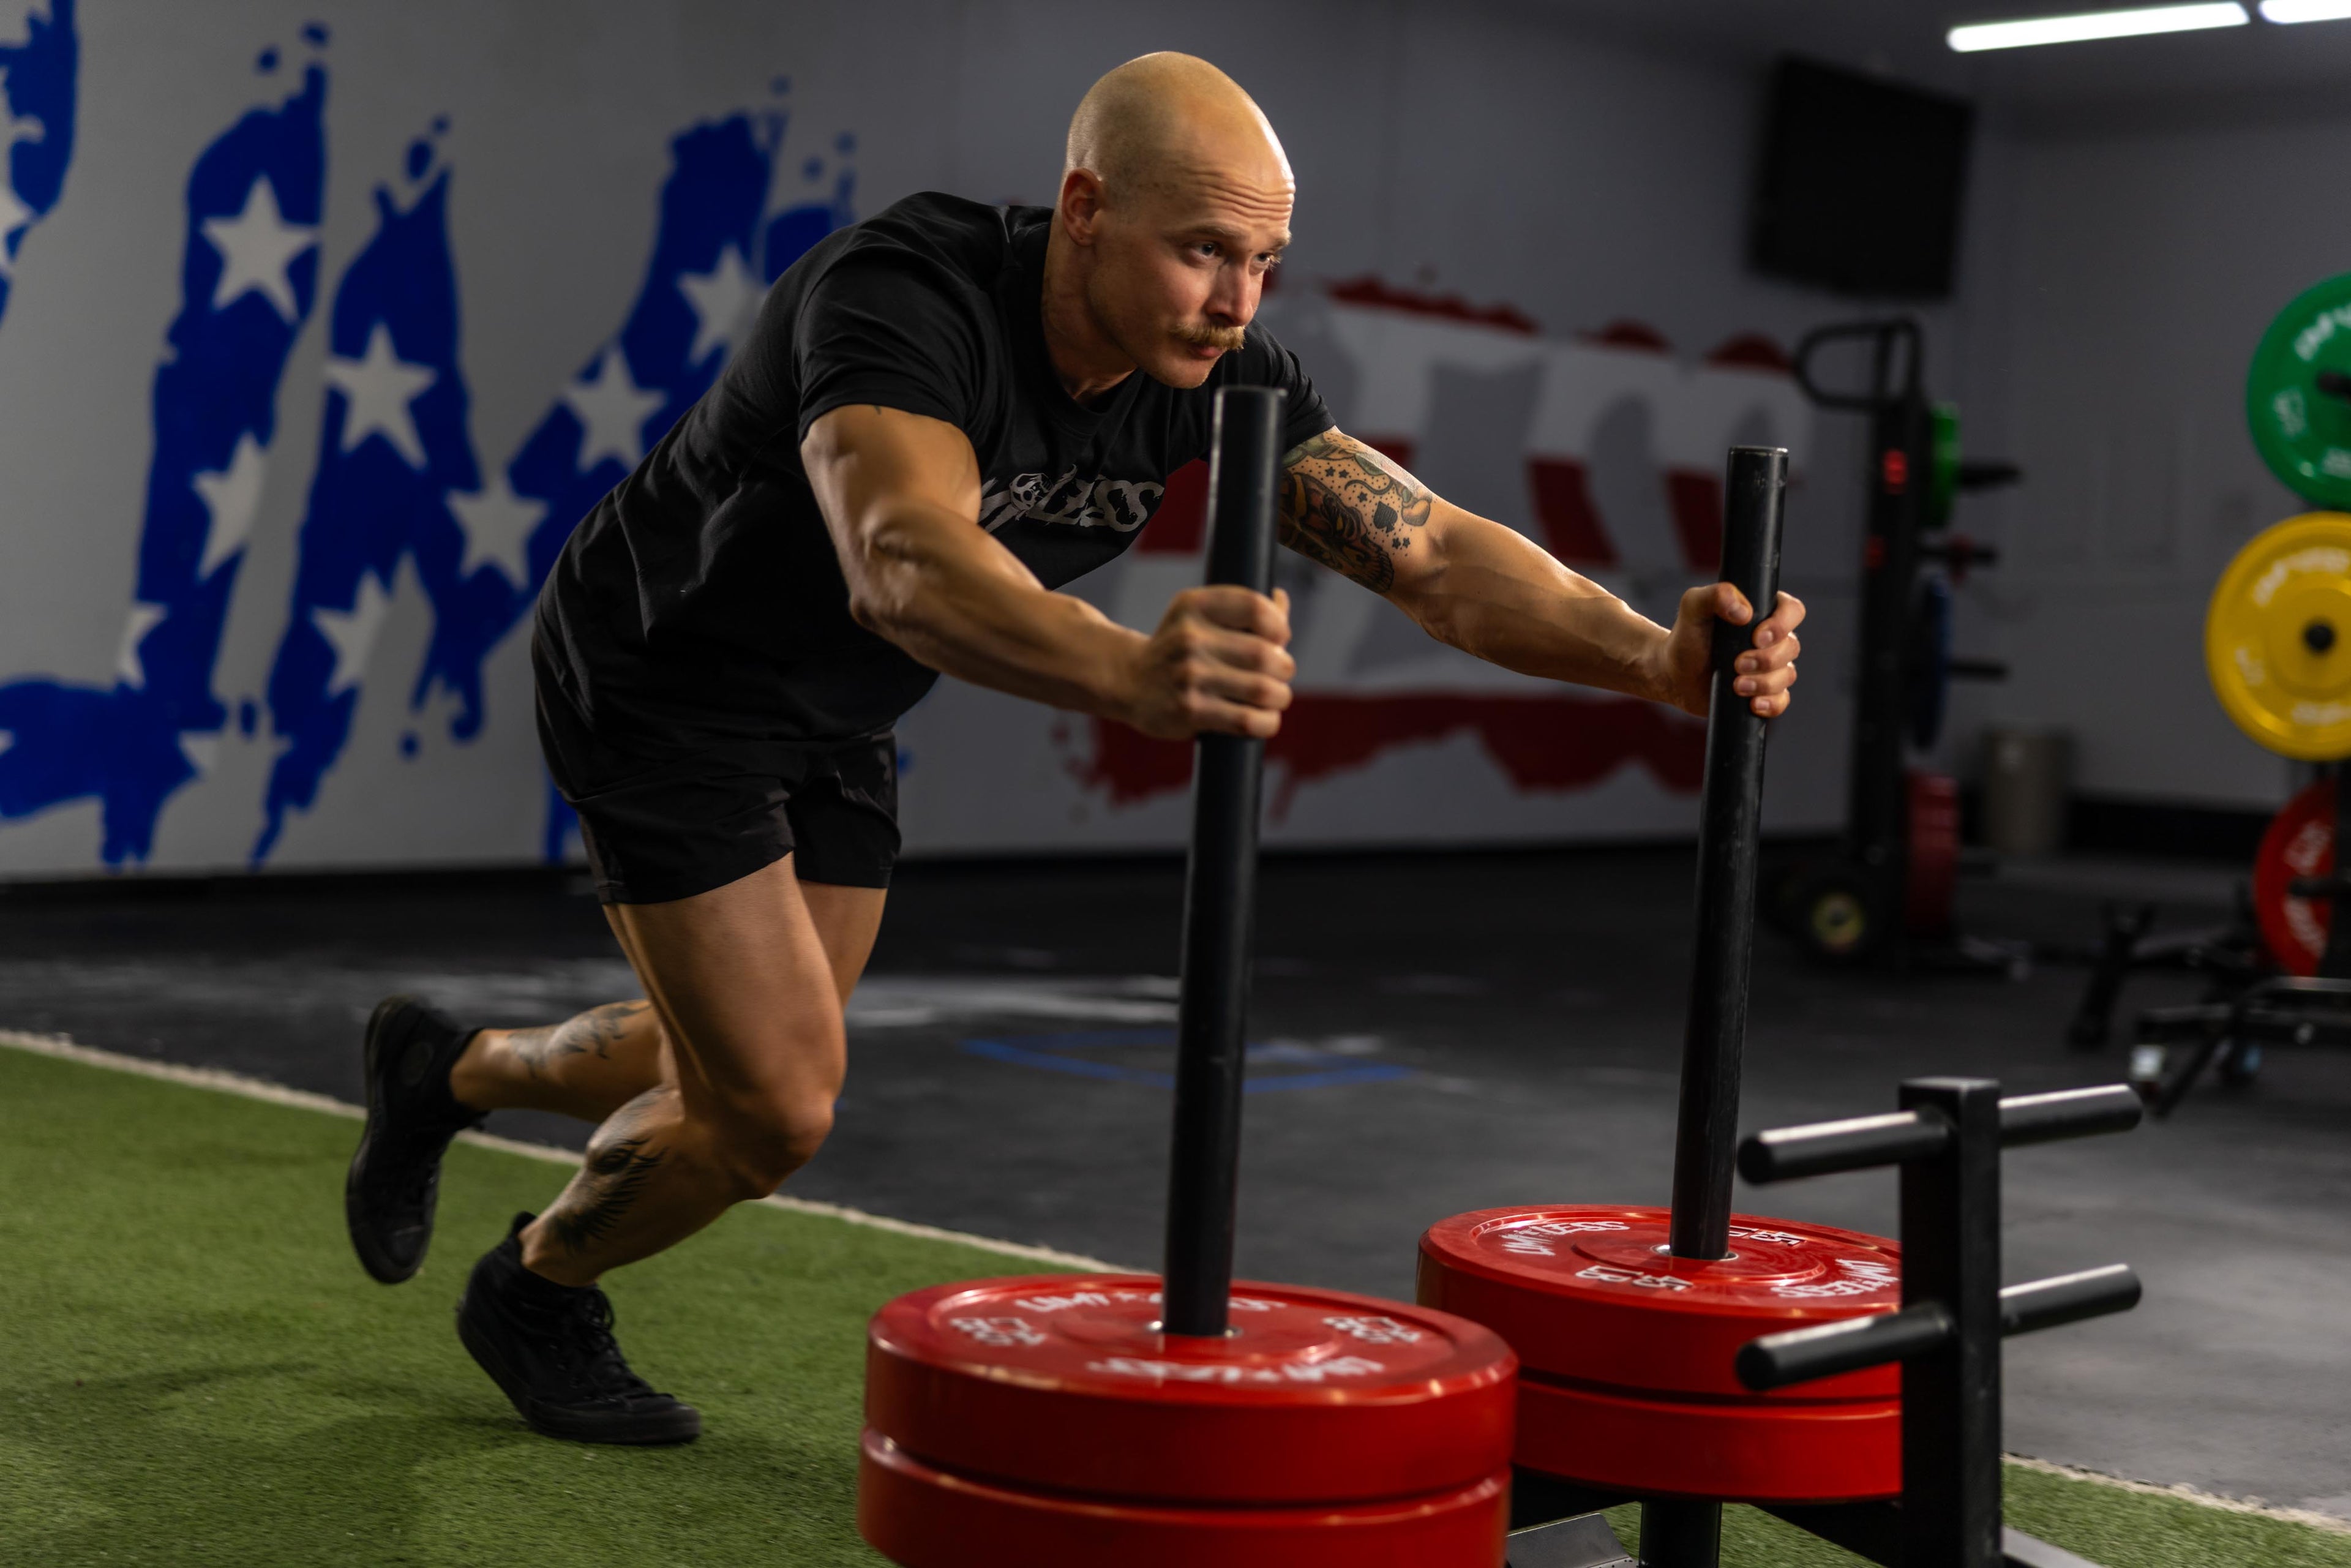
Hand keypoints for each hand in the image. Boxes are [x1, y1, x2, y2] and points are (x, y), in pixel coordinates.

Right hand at [1118, 587, 1294, 738]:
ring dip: (1280, 697)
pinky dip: (1267, 722)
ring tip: (1274, 697)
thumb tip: (1280, 599)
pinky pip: (1248, 721)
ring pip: (1263, 690)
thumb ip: (1243, 609)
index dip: (1279, 626)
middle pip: (1265, 654)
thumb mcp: (1198, 617)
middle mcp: (1189, 638)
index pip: (1256, 608)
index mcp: (1194, 605)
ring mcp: (1188, 676)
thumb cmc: (1179, 649)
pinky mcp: (1190, 711)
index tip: (1278, 640)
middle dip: (1284, 668)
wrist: (1129, 682)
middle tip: (1278, 674)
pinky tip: (1263, 718)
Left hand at [1655, 583, 1804, 718]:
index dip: (1782, 624)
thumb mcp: (1693, 607)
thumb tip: (1744, 611)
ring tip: (1736, 685)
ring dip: (1763, 682)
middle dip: (1766, 659)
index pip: (1793, 611)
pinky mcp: (1763, 693)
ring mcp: (1769, 668)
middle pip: (1791, 647)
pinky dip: (1770, 704)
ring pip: (1787, 675)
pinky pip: (1781, 701)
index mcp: (1762, 613)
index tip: (1757, 637)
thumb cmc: (1686, 636)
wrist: (1673, 673)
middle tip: (1737, 663)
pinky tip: (1752, 704)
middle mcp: (1772, 640)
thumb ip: (1715, 595)